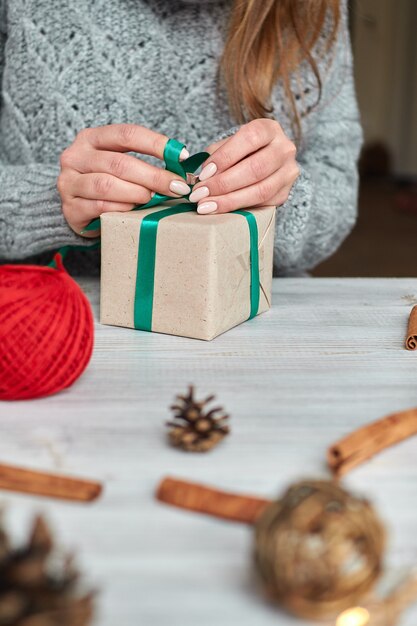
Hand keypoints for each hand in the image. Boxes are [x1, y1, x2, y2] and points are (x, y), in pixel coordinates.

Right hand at [58, 124, 189, 235]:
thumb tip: (181, 166)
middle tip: (176, 187)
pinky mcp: (70, 208)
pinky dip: (121, 208)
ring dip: (136, 193)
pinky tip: (134, 211)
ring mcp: (69, 183)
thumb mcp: (119, 165)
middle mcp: (75, 157)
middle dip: (153, 176)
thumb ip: (142, 162)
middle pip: (119, 163)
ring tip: (153, 199)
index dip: (156, 144)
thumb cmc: (106, 185)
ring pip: (107, 185)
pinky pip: (100, 207)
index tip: (181, 156)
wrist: (77, 211)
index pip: (127, 134)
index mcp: (91, 138)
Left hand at [189, 119, 299, 213]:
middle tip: (200, 194)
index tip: (204, 173)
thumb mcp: (229, 144)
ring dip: (230, 200)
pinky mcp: (284, 193)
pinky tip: (220, 210)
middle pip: (256, 168)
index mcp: (269, 129)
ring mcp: (288, 172)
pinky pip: (262, 204)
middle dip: (224, 183)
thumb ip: (217, 155)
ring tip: (207, 206)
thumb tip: (201, 177)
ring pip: (261, 190)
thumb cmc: (241, 150)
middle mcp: (284, 149)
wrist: (263, 161)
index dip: (225, 157)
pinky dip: (239, 208)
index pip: (249, 139)